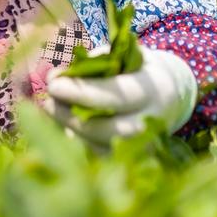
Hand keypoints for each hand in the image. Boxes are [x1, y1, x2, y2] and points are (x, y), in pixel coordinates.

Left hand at [41, 47, 196, 142]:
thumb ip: (90, 64)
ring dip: (70, 131)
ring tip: (51, 113)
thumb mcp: (120, 56)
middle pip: (109, 129)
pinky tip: (63, 127)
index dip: (82, 92)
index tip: (52, 84)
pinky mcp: (134, 160)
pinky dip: (78, 143)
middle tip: (46, 103)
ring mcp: (145, 146)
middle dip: (71, 117)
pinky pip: (100, 157)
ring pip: (102, 147)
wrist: (169, 95)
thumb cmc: (135, 70)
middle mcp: (152, 122)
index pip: (116, 96)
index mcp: (153, 90)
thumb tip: (56, 77)